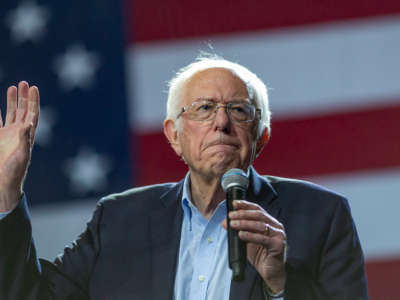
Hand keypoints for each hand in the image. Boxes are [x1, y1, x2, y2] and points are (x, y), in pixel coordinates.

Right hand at [0, 81, 39, 211]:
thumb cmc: (15, 171)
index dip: (34, 101)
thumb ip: (25, 139)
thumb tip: (30, 123)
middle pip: (23, 110)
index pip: (32, 114)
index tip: (34, 88)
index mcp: (28, 135)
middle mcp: (19, 133)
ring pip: (12, 113)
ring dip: (13, 101)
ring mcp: (8, 135)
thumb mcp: (22, 155)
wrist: (3, 182)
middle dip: (24, 97)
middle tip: (24, 83)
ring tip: (13, 87)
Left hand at [222, 200, 285, 292]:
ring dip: (244, 223)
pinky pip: (262, 238)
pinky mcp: (278, 245)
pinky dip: (250, 235)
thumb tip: (225, 222)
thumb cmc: (260, 255)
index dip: (245, 205)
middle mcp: (276, 226)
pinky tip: (241, 235)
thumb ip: (238, 230)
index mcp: (270, 222)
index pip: (257, 209)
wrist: (270, 273)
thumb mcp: (247, 240)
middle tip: (231, 216)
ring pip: (260, 224)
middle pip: (258, 215)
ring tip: (233, 224)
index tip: (234, 203)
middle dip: (243, 214)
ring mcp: (279, 235)